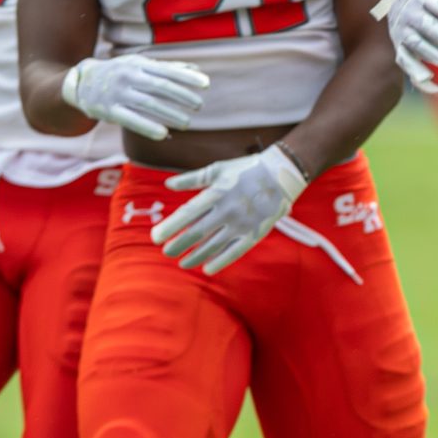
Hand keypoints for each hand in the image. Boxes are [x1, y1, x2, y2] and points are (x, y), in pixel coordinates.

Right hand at [60, 53, 207, 139]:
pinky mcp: (109, 111)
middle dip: (182, 96)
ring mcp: (118, 94)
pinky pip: (131, 120)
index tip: (206, 85)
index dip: (187, 78)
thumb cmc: (117, 72)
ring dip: (169, 113)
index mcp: (138, 64)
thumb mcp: (139, 64)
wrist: (81, 82)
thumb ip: (166, 68)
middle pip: (160, 86)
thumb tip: (195, 70)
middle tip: (199, 105)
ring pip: (148, 104)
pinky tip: (164, 134)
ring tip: (187, 123)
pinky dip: (148, 127)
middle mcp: (128, 76)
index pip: (167, 70)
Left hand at [151, 144, 308, 274]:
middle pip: (197, 233)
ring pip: (213, 246)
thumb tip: (168, 184)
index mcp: (216, 193)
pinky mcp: (255, 233)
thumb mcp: (217, 169)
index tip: (155, 237)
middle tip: (166, 252)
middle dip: (178, 245)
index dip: (170, 227)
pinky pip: (235, 252)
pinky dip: (220, 261)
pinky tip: (207, 268)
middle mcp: (228, 210)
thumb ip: (192, 179)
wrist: (282, 174)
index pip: (187, 214)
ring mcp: (242, 224)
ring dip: (195, 257)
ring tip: (182, 263)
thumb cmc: (245, 169)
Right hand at [371, 0, 437, 93]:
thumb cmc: (436, 3)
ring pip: (413, 43)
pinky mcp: (399, 48)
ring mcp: (403, 31)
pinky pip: (404, 61)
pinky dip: (415, 72)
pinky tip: (429, 80)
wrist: (404, 2)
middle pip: (425, 25)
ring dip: (428, 54)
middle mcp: (412, 13)